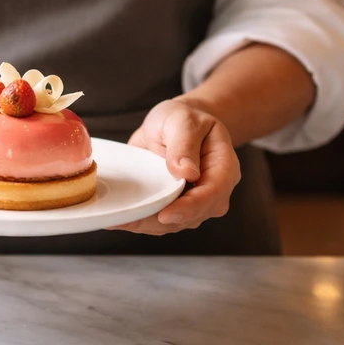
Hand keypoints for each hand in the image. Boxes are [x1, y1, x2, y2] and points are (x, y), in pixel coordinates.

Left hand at [110, 98, 240, 234]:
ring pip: (175, 223)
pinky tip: (120, 219)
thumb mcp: (183, 120)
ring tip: (120, 220)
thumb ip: (184, 144)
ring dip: (147, 225)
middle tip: (130, 220)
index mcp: (223, 167)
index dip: (190, 208)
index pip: (212, 194)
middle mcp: (214, 191)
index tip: (166, 214)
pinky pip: (162, 221)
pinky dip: (142, 222)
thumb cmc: (183, 119)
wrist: (175, 124)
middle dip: (162, 221)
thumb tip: (186, 172)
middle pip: (193, 215)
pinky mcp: (177, 207)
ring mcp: (196, 202)